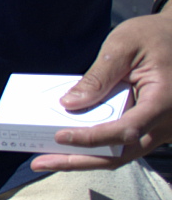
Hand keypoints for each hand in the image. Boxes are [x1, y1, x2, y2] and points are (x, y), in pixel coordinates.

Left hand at [32, 12, 171, 170]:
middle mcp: (167, 123)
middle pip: (122, 154)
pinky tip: (67, 145)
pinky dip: (96, 147)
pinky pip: (124, 144)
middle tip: (40, 162)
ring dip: (85, 158)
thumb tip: (70, 103)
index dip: (92, 138)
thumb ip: (98, 76)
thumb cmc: (153, 37)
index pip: (127, 130)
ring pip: (122, 154)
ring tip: (46, 159)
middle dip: (79, 161)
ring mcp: (161, 129)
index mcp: (164, 102)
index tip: (60, 136)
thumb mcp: (123, 46)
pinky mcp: (152, 128)